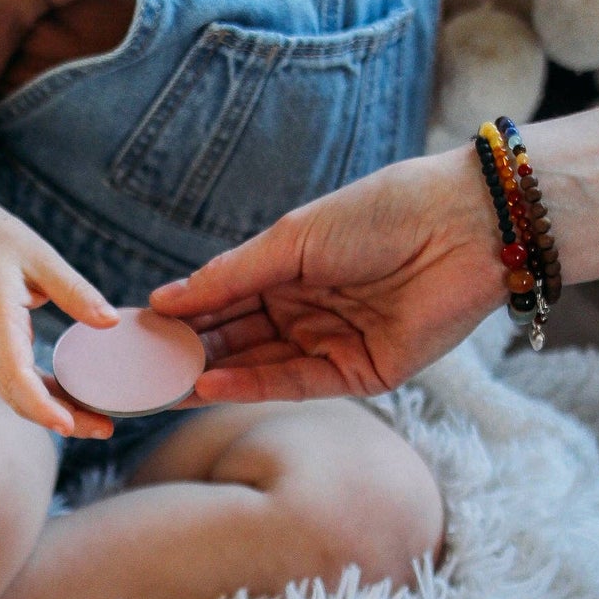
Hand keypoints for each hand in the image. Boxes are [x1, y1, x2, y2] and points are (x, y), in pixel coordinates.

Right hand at [0, 209, 116, 435]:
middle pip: (19, 397)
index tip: (68, 424)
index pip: (14, 374)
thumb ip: (75, 291)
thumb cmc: (0, 242)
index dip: (40, 404)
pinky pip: (19, 386)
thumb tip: (110, 321)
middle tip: (106, 429)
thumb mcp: (42, 258)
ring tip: (98, 423)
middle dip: (60, 420)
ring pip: (18, 398)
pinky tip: (75, 403)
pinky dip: (46, 400)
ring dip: (55, 415)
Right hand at [149, 147, 504, 400]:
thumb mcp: (293, 239)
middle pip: (235, 340)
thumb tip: (166, 298)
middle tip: (136, 369)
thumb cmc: (381, 213)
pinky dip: (252, 385)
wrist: (464, 227)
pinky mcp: (361, 374)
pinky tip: (210, 384)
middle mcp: (306, 310)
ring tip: (160, 384)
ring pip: (258, 367)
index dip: (180, 316)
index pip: (222, 302)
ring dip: (211, 375)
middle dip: (187, 353)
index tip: (134, 332)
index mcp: (288, 271)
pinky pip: (296, 384)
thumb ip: (230, 276)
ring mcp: (332, 344)